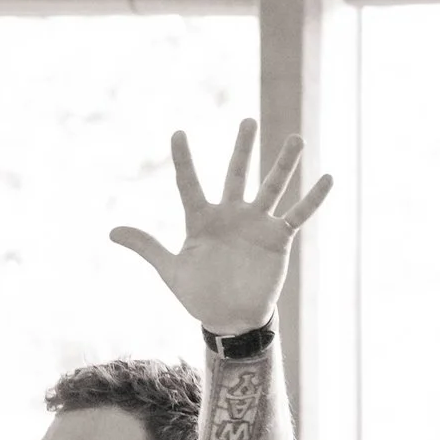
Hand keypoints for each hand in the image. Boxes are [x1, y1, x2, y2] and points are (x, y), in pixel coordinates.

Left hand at [110, 121, 332, 335]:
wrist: (229, 318)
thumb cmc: (199, 293)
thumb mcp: (170, 270)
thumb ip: (146, 246)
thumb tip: (111, 230)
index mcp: (201, 220)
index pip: (189, 184)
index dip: (182, 160)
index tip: (177, 133)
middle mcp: (230, 215)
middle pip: (236, 175)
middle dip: (242, 149)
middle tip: (247, 121)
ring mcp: (256, 224)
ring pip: (272, 187)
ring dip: (283, 165)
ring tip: (295, 139)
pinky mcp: (278, 238)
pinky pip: (298, 215)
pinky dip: (313, 199)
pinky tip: (327, 178)